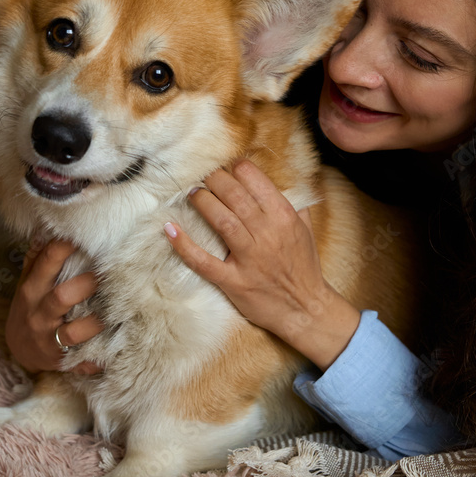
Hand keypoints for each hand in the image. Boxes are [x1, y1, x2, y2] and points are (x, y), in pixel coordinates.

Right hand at [5, 240, 103, 374]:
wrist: (18, 350)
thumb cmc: (30, 307)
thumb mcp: (28, 283)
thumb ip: (38, 259)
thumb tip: (48, 229)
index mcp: (31, 290)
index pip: (46, 262)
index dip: (65, 246)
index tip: (86, 235)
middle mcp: (38, 314)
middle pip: (61, 297)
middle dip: (87, 285)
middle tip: (109, 274)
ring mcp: (48, 339)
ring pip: (74, 332)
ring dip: (96, 323)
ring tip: (114, 313)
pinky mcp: (59, 360)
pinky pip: (80, 362)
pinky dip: (95, 361)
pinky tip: (112, 353)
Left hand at [163, 159, 360, 369]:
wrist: (305, 309)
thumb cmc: (304, 267)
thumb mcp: (305, 229)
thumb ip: (293, 203)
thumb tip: (282, 179)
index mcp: (284, 216)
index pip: (254, 180)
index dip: (236, 168)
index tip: (227, 167)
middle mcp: (267, 233)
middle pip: (234, 195)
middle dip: (214, 179)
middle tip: (204, 175)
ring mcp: (249, 258)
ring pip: (221, 220)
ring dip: (203, 201)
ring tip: (192, 193)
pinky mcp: (233, 280)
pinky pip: (203, 261)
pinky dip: (184, 245)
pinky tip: (170, 229)